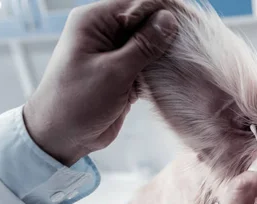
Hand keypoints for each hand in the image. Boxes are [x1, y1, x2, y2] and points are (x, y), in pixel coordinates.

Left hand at [23, 0, 177, 165]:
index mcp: (94, 21)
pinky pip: (147, 64)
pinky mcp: (123, 74)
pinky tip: (178, 74)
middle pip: (145, 21)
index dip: (165, 10)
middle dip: (169, 31)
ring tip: (191, 60)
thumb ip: (144, 46)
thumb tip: (169, 19)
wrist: (61, 137)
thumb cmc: (77, 102)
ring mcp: (114, 54)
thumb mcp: (114, 72)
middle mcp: (104, 33)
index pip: (137, 3)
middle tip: (196, 44)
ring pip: (149, 44)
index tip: (192, 22)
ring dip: (167, 52)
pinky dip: (161, 69)